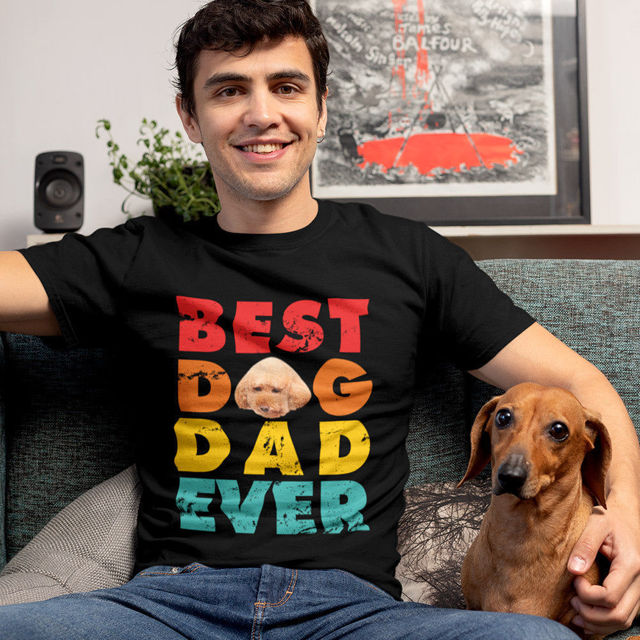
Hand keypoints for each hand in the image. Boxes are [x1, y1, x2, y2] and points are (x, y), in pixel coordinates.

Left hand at [568, 501, 639, 635]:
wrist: (626, 517)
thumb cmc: (610, 518)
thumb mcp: (596, 523)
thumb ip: (585, 545)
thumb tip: (574, 570)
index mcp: (631, 564)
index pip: (609, 596)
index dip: (587, 594)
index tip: (574, 579)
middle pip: (618, 615)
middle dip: (591, 613)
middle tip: (572, 600)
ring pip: (623, 620)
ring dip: (597, 622)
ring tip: (576, 610)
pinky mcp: (635, 593)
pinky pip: (625, 617)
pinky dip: (606, 623)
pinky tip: (587, 616)